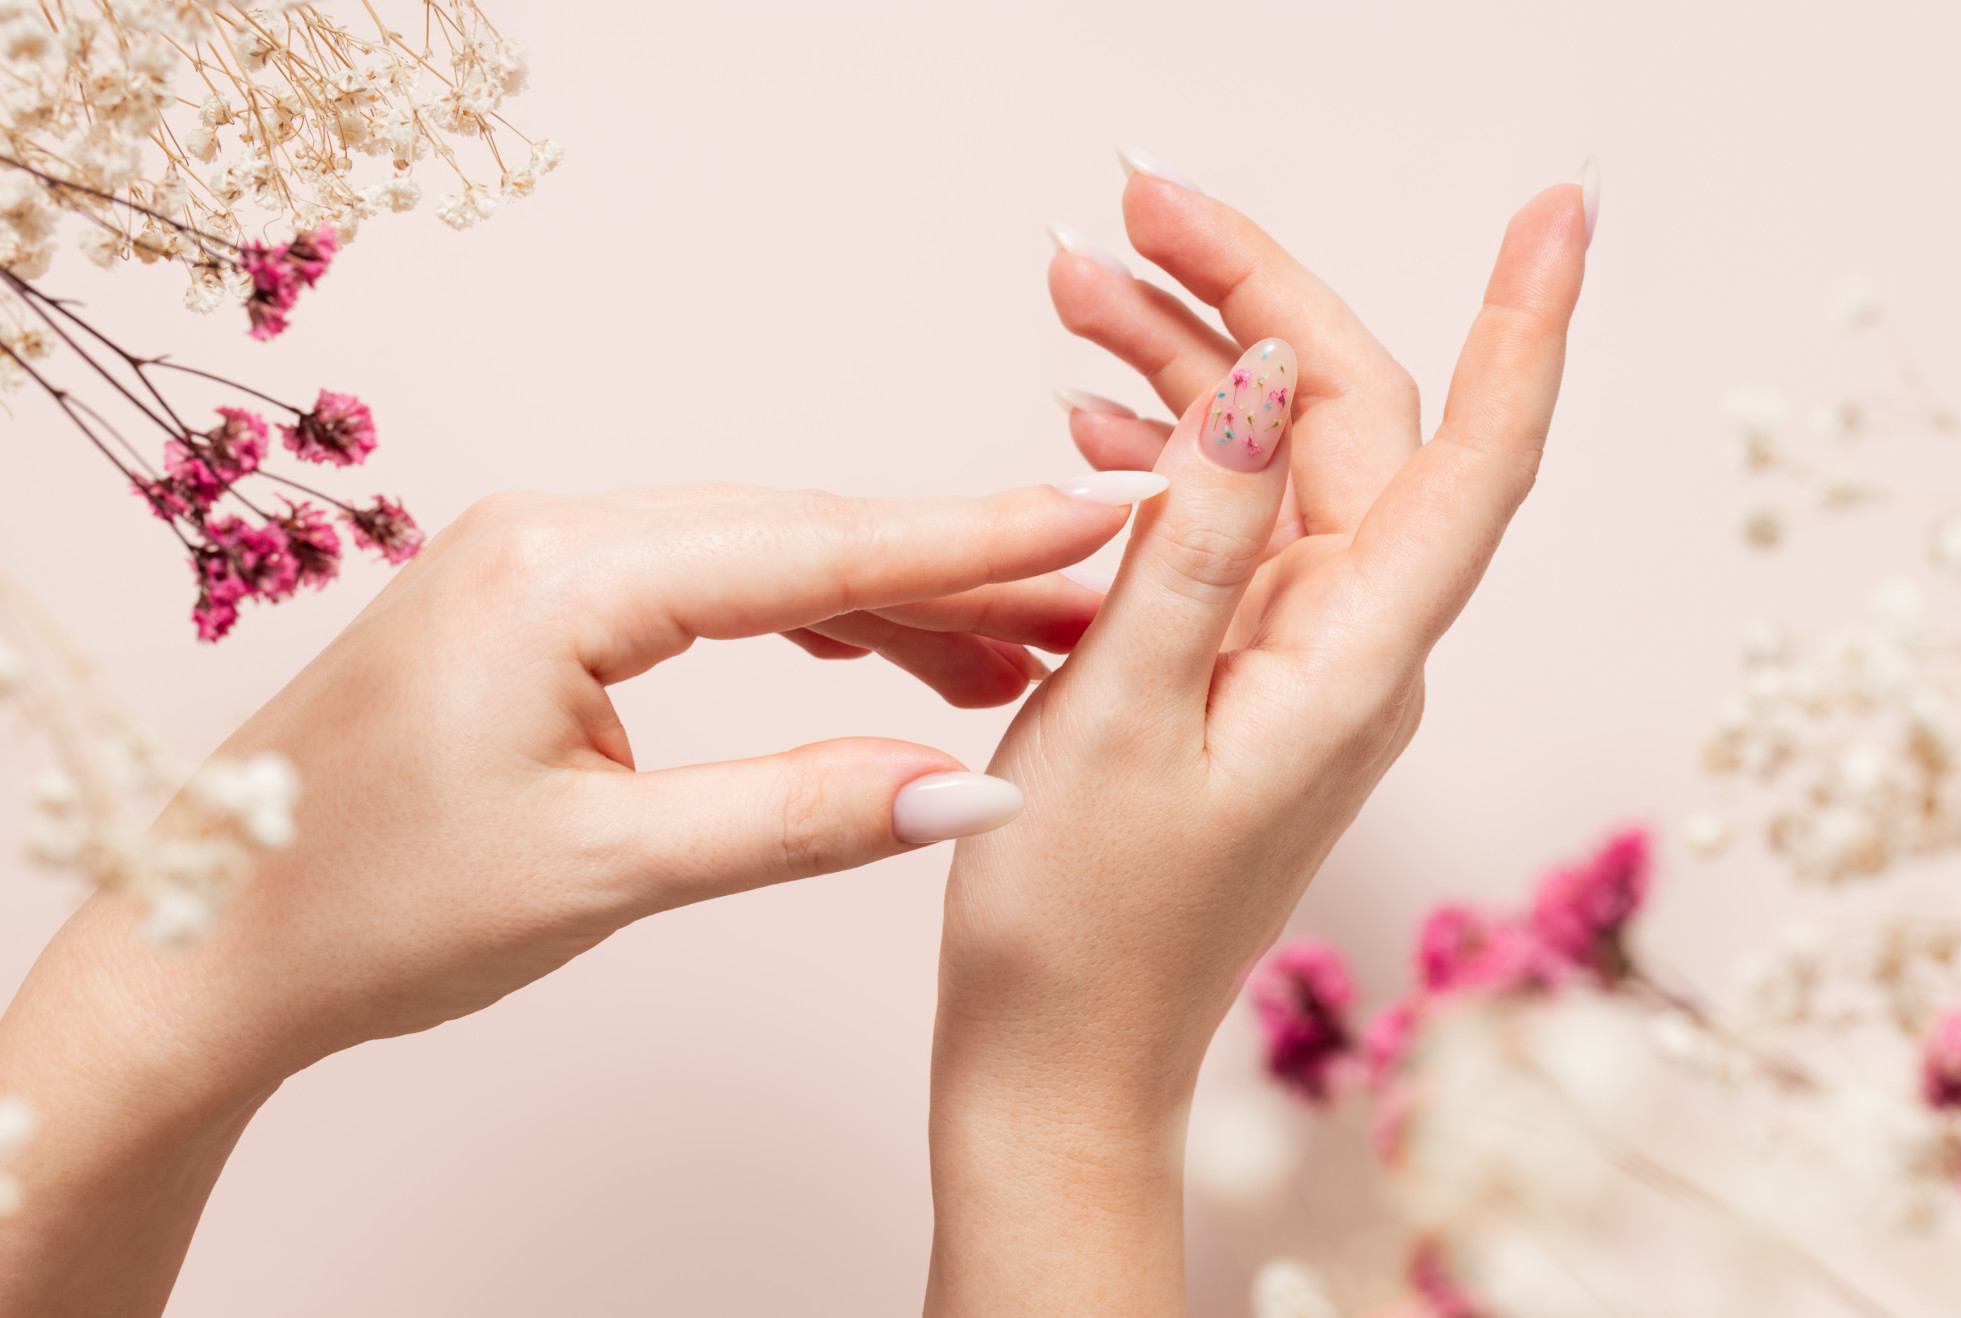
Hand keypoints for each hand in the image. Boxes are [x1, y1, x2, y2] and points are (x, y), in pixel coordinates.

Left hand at [0, 476, 1158, 1316]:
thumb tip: (971, 786)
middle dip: (957, 566)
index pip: (814, 545)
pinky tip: (884, 652)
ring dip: (890, 600)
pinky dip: (808, 619)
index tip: (1098, 516)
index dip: (971, 536)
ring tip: (1021, 650)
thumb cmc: (372, 908)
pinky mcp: (541, 602)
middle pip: (803, 534)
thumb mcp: (604, 870)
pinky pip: (707, 587)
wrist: (215, 936)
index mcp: (561, 577)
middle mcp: (552, 533)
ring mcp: (542, 559)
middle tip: (1097, 596)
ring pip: (763, 558)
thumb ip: (797, 815)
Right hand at [926, 164, 1591, 1313]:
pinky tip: (1091, 425)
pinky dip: (1164, 456)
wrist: (1059, 1059)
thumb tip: (1265, 379)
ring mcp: (1298, 658)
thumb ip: (1196, 540)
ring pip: (1274, 462)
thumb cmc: (1082, 932)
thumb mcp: (1117, 716)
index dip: (1522, 326)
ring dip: (1185, 367)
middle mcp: (1352, 647)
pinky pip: (1226, 527)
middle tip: (1131, 212)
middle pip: (1342, 421)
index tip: (1555, 214)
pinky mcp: (1241, 674)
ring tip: (1073, 295)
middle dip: (1244, 296)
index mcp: (1353, 659)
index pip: (1468, 458)